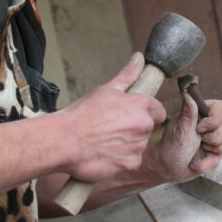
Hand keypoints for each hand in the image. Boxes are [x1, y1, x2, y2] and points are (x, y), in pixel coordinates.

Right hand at [60, 52, 165, 181]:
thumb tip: (139, 58)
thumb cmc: (82, 114)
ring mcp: (138, 146)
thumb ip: (128, 75)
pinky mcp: (131, 164)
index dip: (145, 112)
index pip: (158, 110)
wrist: (64, 141)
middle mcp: (143, 125)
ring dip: (127, 144)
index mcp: (140, 105)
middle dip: (134, 128)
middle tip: (111, 128)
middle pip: (147, 128)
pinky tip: (104, 153)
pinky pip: (131, 161)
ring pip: (139, 145)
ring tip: (105, 141)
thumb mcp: (106, 90)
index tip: (130, 115)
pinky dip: (121, 159)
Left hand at [147, 93, 221, 182]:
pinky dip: (210, 160)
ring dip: (214, 149)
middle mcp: (213, 121)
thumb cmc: (172, 146)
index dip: (214, 121)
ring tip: (199, 149)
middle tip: (198, 140)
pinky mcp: (220, 149)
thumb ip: (188, 110)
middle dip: (213, 138)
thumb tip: (186, 91)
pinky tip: (199, 159)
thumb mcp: (181, 128)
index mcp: (203, 111)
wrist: (169, 169)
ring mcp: (218, 135)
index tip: (199, 129)